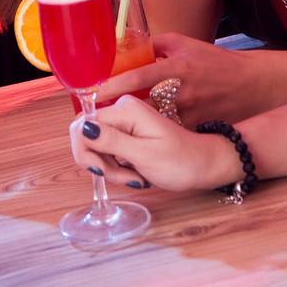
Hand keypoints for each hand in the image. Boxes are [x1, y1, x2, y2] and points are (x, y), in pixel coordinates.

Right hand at [70, 95, 238, 191]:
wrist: (204, 165)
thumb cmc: (180, 162)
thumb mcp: (144, 155)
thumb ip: (111, 141)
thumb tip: (82, 128)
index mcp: (125, 109)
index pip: (82, 126)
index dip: (86, 153)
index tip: (105, 172)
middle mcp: (121, 109)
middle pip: (86, 136)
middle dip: (99, 163)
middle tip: (125, 177)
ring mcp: (124, 121)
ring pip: (96, 147)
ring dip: (110, 168)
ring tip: (135, 177)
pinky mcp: (126, 133)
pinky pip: (108, 150)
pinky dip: (117, 167)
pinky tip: (135, 173)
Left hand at [98, 33, 286, 125]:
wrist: (252, 85)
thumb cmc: (216, 62)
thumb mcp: (186, 44)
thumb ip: (157, 43)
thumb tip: (131, 44)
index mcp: (175, 68)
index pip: (137, 78)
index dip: (112, 87)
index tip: (91, 93)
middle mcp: (180, 92)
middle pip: (139, 106)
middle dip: (118, 113)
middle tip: (97, 115)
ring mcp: (188, 114)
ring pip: (153, 125)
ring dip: (135, 127)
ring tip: (118, 128)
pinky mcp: (195, 130)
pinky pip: (169, 135)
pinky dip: (156, 137)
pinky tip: (146, 138)